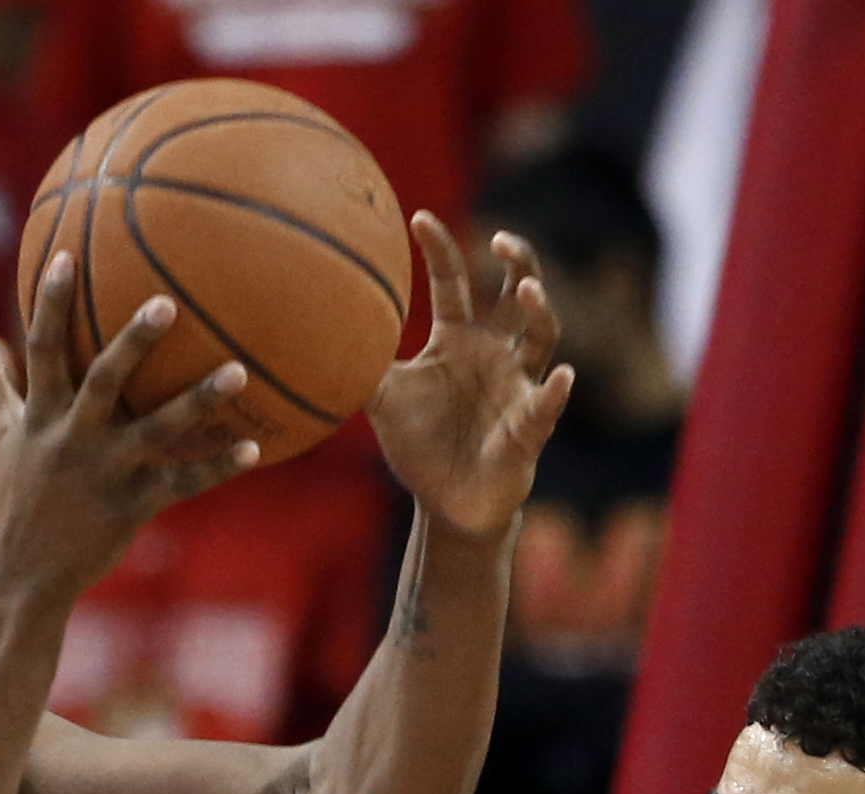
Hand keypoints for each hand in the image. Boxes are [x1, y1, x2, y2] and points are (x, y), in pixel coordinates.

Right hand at [0, 252, 258, 606]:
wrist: (19, 576)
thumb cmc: (14, 500)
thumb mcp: (4, 440)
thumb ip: (4, 387)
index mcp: (38, 416)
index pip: (41, 347)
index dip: (50, 301)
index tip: (65, 254)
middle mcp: (70, 438)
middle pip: (103, 378)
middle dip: (134, 340)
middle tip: (169, 301)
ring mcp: (102, 473)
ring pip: (154, 429)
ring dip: (198, 398)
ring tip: (238, 369)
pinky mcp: (129, 507)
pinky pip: (181, 483)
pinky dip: (217, 466)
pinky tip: (254, 448)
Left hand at [367, 213, 574, 540]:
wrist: (447, 503)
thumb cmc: (420, 446)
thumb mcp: (382, 401)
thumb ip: (358, 366)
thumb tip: (303, 335)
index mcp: (458, 339)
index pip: (452, 282)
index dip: (439, 249)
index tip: (418, 218)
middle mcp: (494, 352)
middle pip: (514, 294)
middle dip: (517, 262)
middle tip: (500, 238)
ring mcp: (517, 386)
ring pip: (541, 337)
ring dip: (538, 312)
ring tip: (529, 291)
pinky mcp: (529, 426)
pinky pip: (547, 405)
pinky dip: (554, 392)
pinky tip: (561, 377)